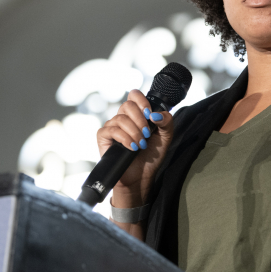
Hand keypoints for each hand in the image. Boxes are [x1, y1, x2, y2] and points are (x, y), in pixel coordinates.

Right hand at [96, 89, 173, 207]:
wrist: (141, 176)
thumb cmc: (151, 156)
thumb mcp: (165, 137)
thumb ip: (166, 121)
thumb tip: (155, 114)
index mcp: (137, 114)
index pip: (134, 95)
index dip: (142, 101)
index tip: (150, 115)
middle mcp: (123, 118)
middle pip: (127, 105)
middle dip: (140, 120)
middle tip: (147, 134)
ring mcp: (112, 126)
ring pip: (120, 118)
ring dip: (134, 132)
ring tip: (141, 145)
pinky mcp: (104, 137)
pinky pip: (111, 130)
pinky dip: (124, 138)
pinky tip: (131, 148)